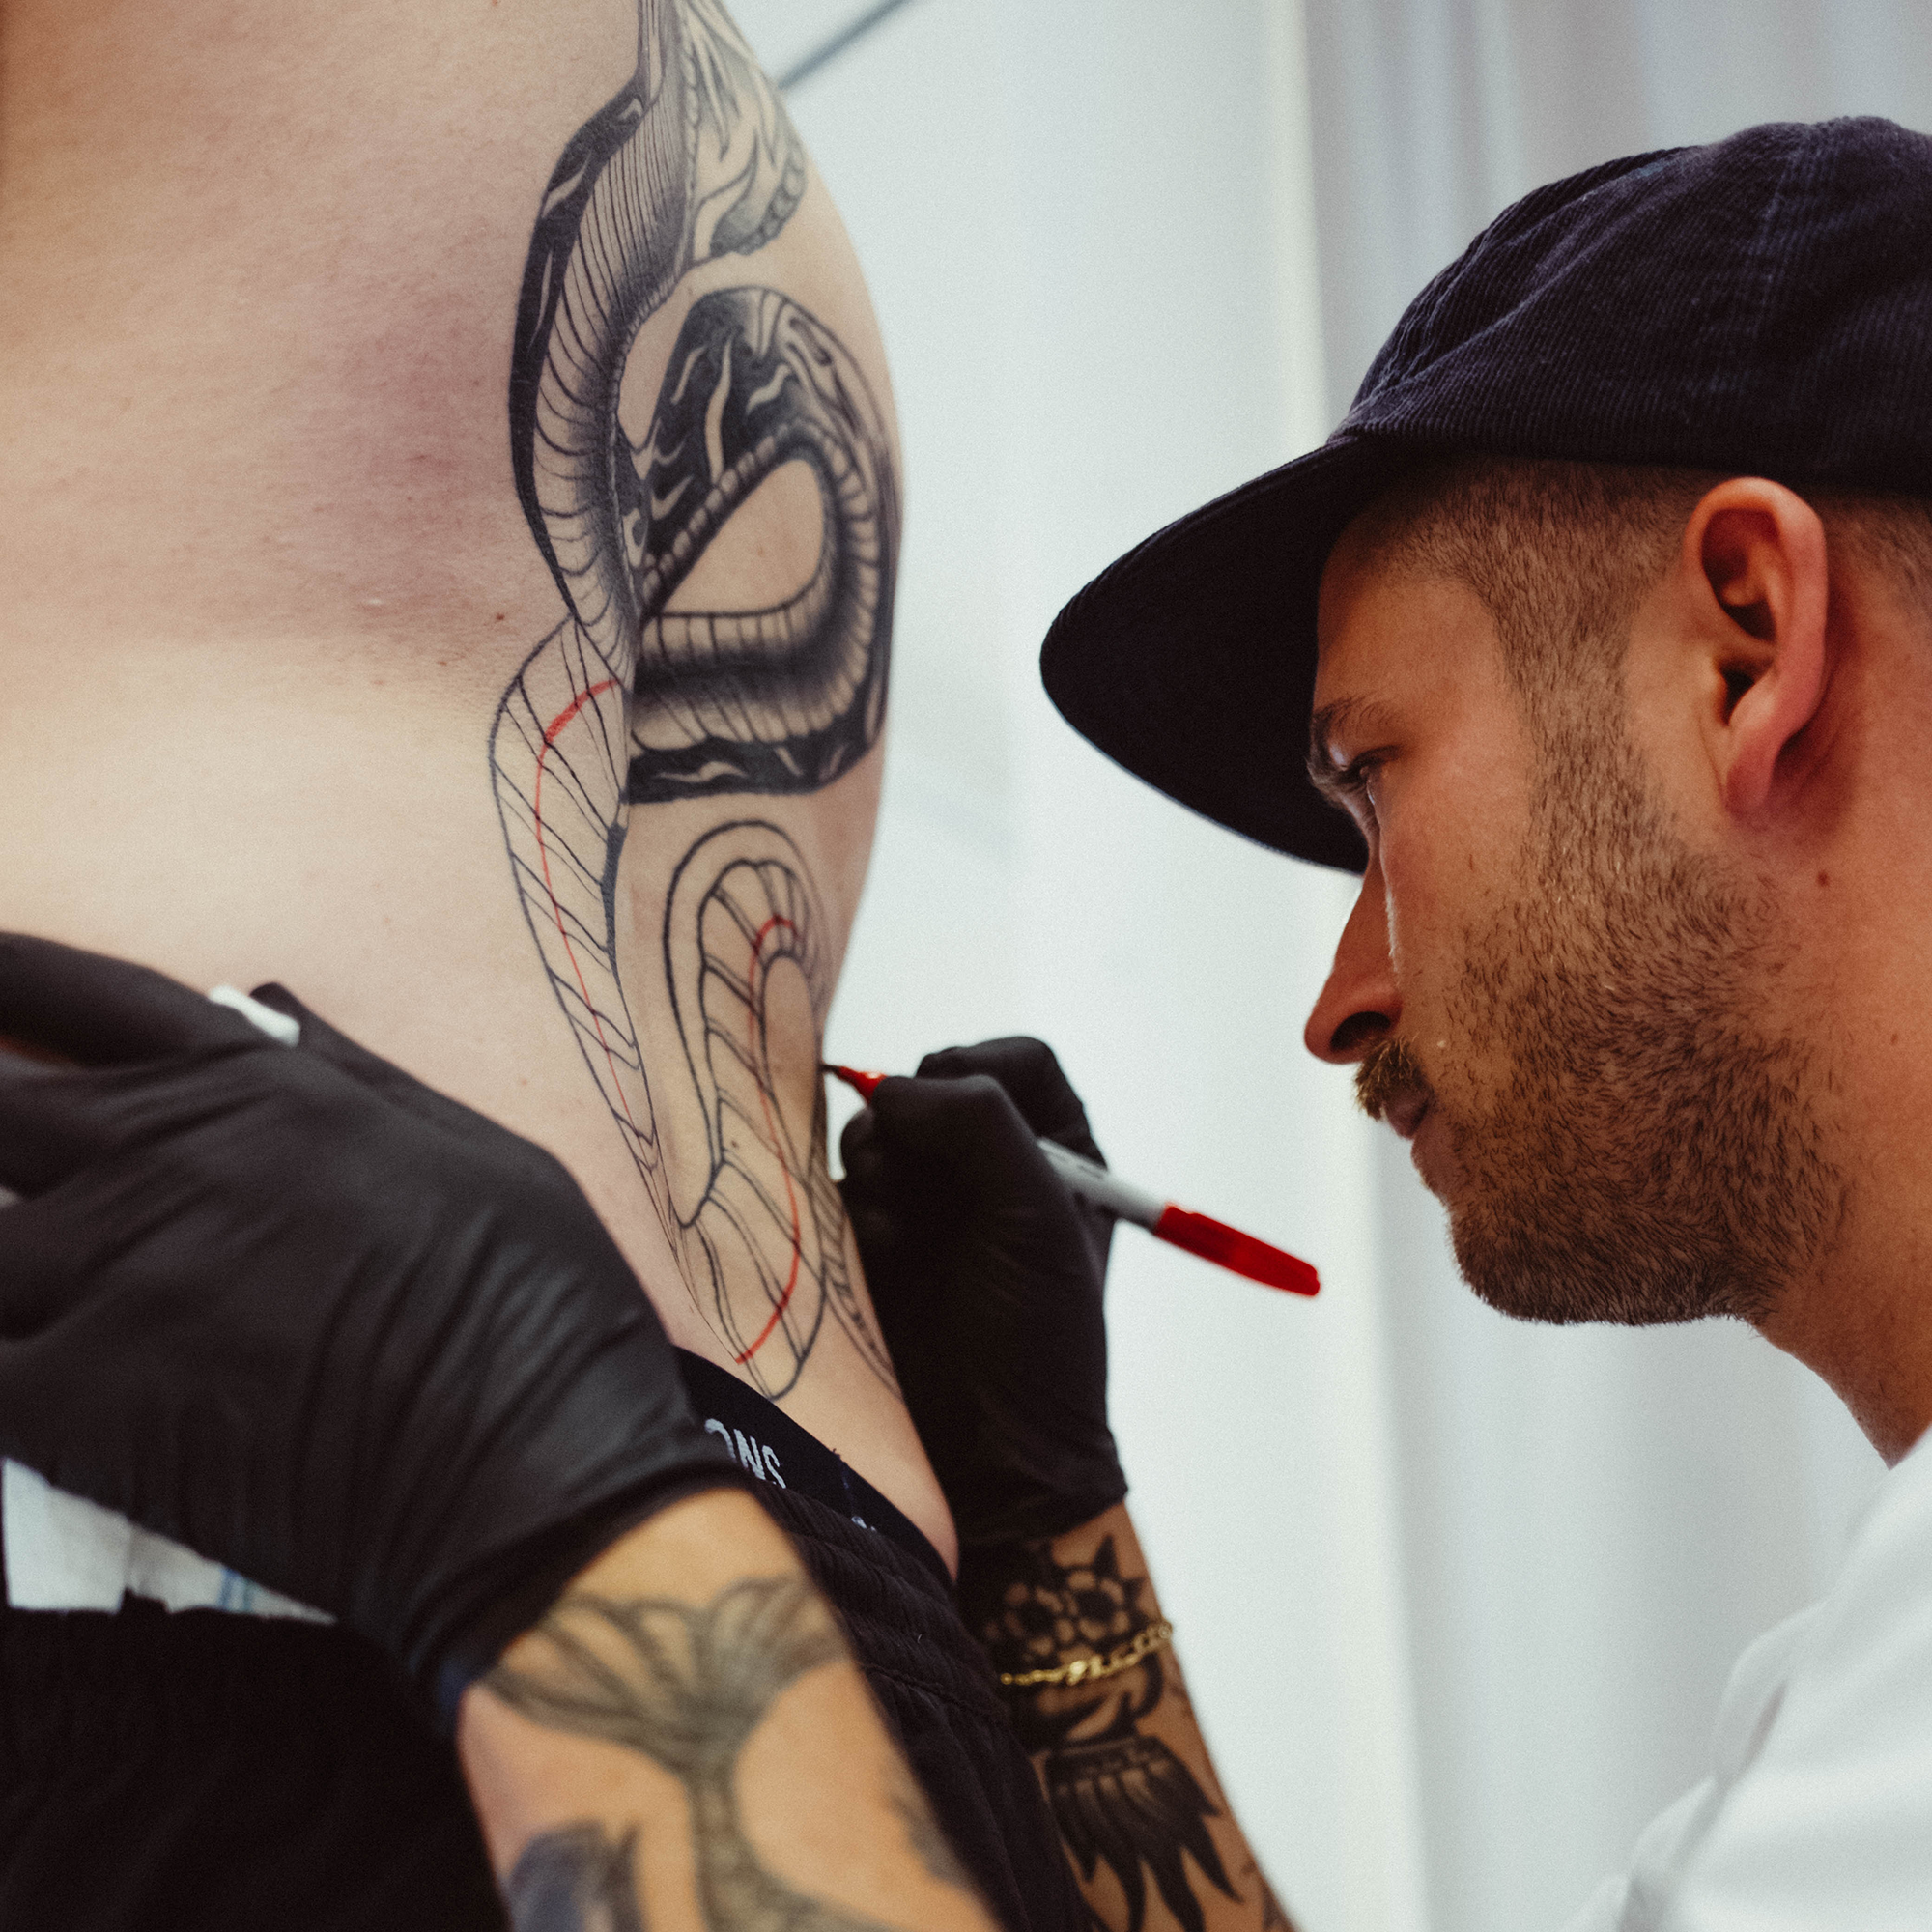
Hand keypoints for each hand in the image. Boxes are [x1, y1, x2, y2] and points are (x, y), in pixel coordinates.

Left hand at [0, 935, 742, 1721]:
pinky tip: (25, 1378)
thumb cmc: (537, 1309)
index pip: (98, 1003)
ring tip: (27, 1285)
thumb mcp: (481, 1149)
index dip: (12, 978)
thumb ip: (355, 1075)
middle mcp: (173, 1160)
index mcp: (270, 1091)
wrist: (531, 1472)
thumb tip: (265, 1003)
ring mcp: (116, 1276)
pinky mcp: (76, 1407)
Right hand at [839, 1037, 1125, 1548]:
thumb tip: (895, 1091)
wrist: (985, 1458)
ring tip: (901, 1230)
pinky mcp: (876, 1239)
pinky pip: (846, 1183)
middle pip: (936, 1084)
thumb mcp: (1035, 1215)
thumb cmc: (1036, 1342)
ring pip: (881, 1130)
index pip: (1021, 1062)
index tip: (959, 1094)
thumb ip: (977, 1124)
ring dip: (882, 1165)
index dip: (982, 1063)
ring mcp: (933, 1203)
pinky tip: (882, 1255)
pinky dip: (859, 1207)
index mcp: (1062, 1155)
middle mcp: (997, 1169)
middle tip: (919, 1179)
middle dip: (918, 1121)